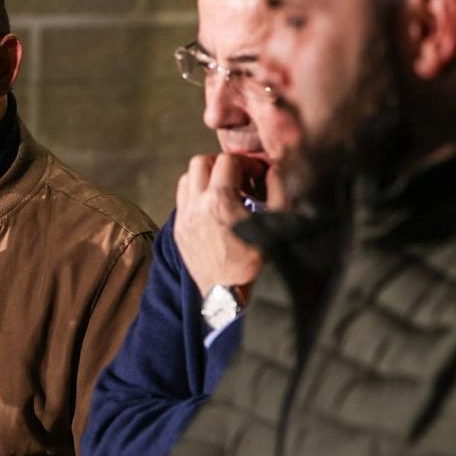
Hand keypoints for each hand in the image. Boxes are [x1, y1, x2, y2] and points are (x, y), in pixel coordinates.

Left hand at [174, 153, 266, 297]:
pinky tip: (212, 208)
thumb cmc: (252, 264)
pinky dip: (195, 195)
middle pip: (200, 162)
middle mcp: (196, 206)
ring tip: (223, 190)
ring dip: (204, 178)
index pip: (228, 161)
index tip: (255, 175)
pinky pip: (181, 199)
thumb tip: (273, 171)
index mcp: (220, 202)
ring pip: (187, 178)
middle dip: (221, 164)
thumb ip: (277, 192)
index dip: (246, 163)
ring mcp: (184, 218)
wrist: (226, 294)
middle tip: (237, 177)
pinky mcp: (178, 230)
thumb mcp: (274, 226)